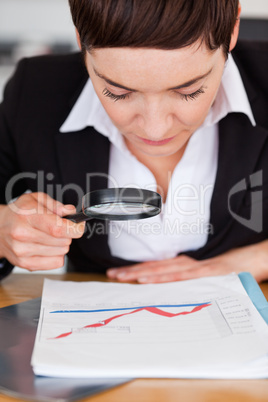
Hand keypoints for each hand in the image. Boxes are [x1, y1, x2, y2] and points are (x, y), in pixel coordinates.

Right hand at [0, 192, 84, 270]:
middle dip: (67, 234)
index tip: (78, 225)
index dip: (75, 228)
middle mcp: (23, 235)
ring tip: (49, 236)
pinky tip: (47, 247)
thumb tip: (70, 212)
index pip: (58, 228)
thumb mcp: (35, 199)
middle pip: (63, 241)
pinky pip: (56, 263)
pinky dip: (57, 255)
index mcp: (27, 216)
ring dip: (61, 244)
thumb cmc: (19, 213)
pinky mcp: (25, 264)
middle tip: (58, 227)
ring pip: (62, 252)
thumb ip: (55, 204)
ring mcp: (23, 251)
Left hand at [107, 241, 267, 282]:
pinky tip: (148, 280)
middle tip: (111, 275)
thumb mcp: (194, 277)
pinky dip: (162, 278)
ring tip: (122, 277)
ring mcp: (192, 268)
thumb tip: (157, 288)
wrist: (243, 263)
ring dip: (139, 273)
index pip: (151, 267)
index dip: (132, 270)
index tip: (115, 274)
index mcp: (178, 264)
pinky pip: (179, 276)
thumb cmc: (218, 273)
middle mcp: (182, 263)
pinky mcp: (203, 273)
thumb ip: (177, 280)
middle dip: (129, 271)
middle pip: (151, 267)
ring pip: (161, 270)